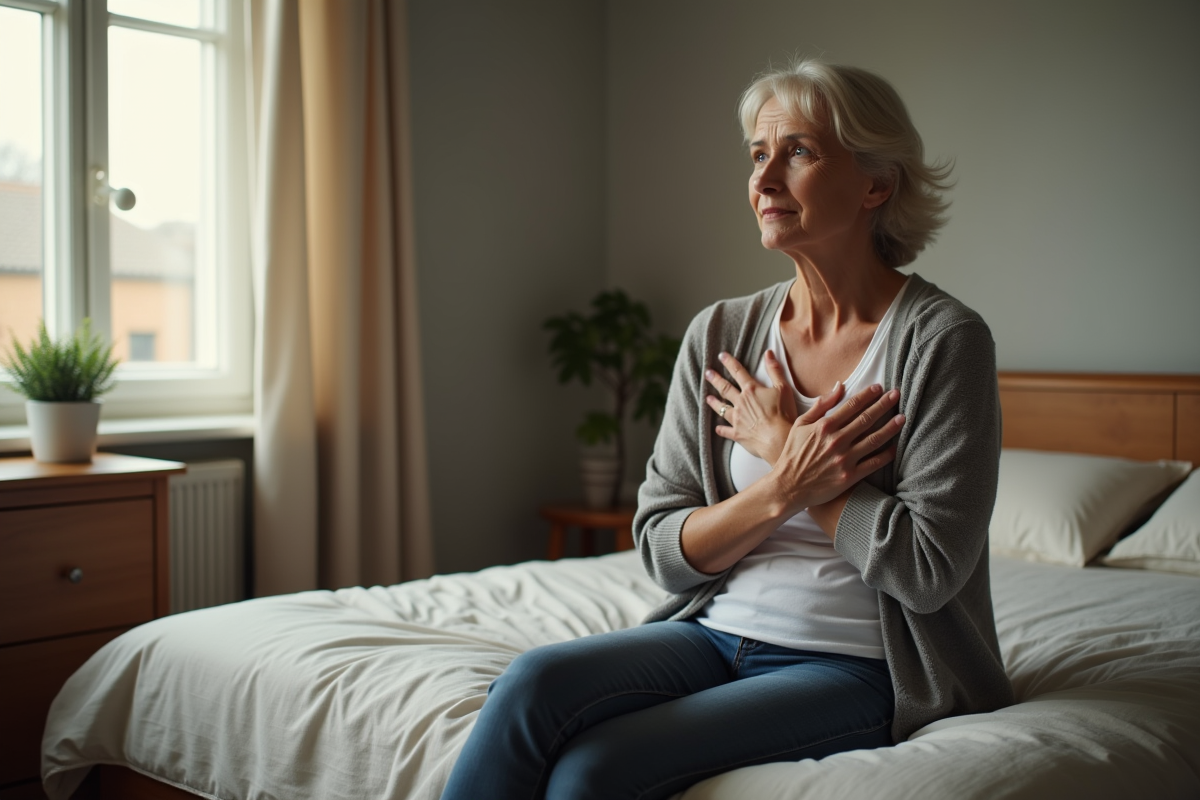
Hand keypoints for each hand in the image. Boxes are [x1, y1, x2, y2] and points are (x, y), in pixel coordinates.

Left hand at [705, 350, 808, 463]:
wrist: (778, 439)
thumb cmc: (783, 413)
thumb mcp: (783, 388)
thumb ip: (774, 370)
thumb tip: (768, 353)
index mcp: (751, 390)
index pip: (738, 372)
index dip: (729, 362)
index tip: (721, 356)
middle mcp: (741, 402)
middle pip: (725, 388)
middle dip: (715, 379)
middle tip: (707, 373)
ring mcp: (737, 419)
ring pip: (722, 408)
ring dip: (714, 403)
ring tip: (707, 398)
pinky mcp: (737, 434)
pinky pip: (726, 431)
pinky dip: (721, 429)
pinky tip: (717, 428)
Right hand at [767, 383, 903, 516]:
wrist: (788, 486)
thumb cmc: (793, 454)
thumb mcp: (800, 425)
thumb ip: (820, 406)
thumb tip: (838, 386)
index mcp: (824, 427)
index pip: (851, 405)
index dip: (868, 395)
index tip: (879, 387)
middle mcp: (836, 441)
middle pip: (866, 419)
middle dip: (884, 405)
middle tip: (897, 395)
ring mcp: (844, 459)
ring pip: (874, 440)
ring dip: (890, 427)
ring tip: (902, 418)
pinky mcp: (849, 477)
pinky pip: (873, 464)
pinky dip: (886, 455)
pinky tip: (895, 447)